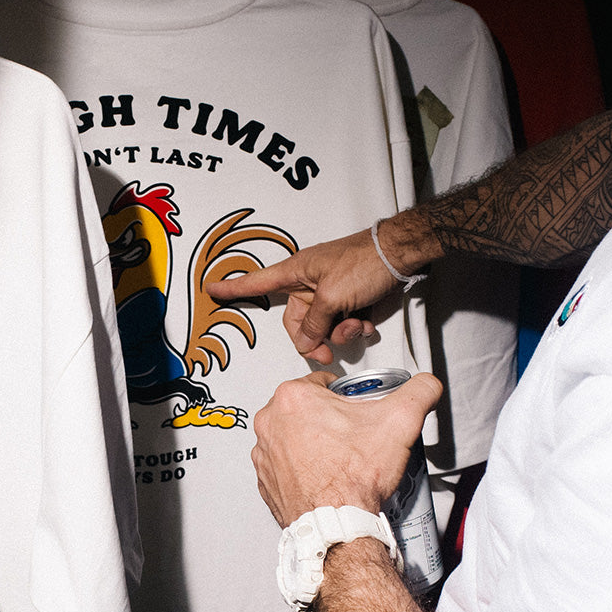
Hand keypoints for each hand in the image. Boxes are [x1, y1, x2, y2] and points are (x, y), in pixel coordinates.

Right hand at [207, 227, 398, 364]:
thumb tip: (307, 340)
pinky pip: (341, 324)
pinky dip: (353, 328)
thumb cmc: (363, 263)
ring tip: (355, 325)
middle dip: (311, 339)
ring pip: (322, 327)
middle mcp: (309, 284)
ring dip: (338, 333)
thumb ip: (314, 322)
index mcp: (296, 273)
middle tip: (324, 355)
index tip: (211, 289)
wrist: (400, 256)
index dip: (233, 288)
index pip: (257, 283)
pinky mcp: (349, 301)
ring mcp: (330, 293)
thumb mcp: (332, 297)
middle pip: (297, 322)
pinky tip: (365, 322)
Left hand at [251, 370, 443, 527]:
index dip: (346, 398)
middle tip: (351, 439)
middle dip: (328, 420)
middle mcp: (270, 422)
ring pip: (293, 435)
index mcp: (293, 397)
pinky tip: (322, 476)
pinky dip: (300, 468)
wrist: (336, 525)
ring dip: (312, 442)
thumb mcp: (400, 421)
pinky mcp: (264, 480)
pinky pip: (284, 464)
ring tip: (338, 459)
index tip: (357, 414)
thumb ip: (419, 392)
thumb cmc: (355, 477)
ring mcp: (263, 453)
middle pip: (307, 409)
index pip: (324, 383)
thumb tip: (426, 385)